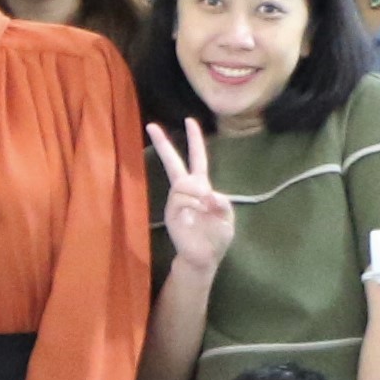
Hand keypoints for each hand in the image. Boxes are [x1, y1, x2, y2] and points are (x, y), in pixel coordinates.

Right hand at [147, 122, 234, 275]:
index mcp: (201, 186)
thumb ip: (222, 203)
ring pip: (184, 185)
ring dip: (197, 195)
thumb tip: (207, 194)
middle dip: (163, 144)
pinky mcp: (171, 213)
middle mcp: (185, 190)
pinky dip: (194, 207)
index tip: (189, 121)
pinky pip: (182, 201)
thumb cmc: (216, 236)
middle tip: (151, 126)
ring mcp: (176, 201)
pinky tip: (197, 216)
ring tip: (204, 210)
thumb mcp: (227, 217)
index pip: (197, 159)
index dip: (195, 140)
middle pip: (173, 163)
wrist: (204, 258)